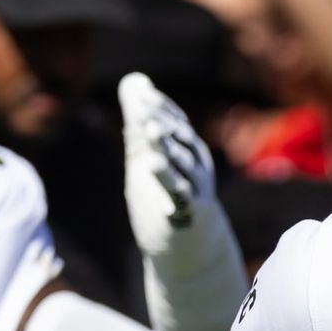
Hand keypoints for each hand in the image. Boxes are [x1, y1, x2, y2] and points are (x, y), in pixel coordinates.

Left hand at [121, 71, 246, 330]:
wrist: (188, 250)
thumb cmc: (167, 199)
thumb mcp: (148, 158)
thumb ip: (140, 122)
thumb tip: (134, 80)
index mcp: (188, 151)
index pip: (176, 122)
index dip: (159, 106)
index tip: (141, 93)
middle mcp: (197, 166)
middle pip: (180, 137)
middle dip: (161, 119)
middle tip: (141, 106)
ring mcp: (196, 188)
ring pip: (183, 161)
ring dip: (167, 143)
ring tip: (148, 128)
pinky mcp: (189, 211)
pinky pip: (179, 191)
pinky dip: (166, 175)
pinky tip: (149, 162)